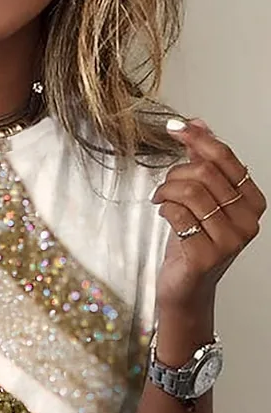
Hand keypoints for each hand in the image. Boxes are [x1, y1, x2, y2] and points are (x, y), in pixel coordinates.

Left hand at [151, 118, 265, 312]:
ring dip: (167, 190)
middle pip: (206, 174)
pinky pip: (178, 214)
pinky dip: (164, 208)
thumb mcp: (201, 200)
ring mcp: (230, 240)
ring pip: (191, 192)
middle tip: (164, 185)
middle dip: (176, 173)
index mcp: (252, 202)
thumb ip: (202, 163)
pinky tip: (163, 213)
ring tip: (160, 199)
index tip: (176, 127)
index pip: (226, 159)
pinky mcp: (206, 255)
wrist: (185, 289)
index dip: (198, 139)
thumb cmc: (193, 245)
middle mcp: (247, 221)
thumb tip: (198, 123)